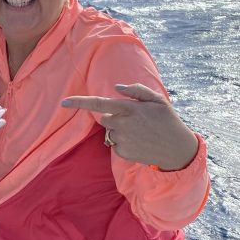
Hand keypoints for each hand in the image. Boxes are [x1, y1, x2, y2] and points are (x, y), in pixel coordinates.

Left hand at [62, 83, 198, 170]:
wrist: (176, 149)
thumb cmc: (167, 120)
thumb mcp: (157, 100)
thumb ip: (136, 91)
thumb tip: (116, 87)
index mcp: (128, 109)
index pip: (98, 104)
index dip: (79, 102)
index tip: (64, 102)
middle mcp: (121, 124)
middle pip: (105, 118)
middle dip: (115, 117)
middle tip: (136, 120)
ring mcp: (121, 140)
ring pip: (110, 132)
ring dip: (120, 130)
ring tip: (140, 132)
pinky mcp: (121, 152)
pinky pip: (115, 144)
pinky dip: (124, 142)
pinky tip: (139, 142)